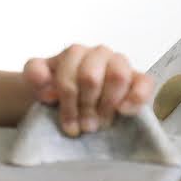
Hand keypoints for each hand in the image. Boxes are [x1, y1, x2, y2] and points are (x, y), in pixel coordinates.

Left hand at [24, 44, 154, 136]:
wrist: (73, 99)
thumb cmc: (57, 90)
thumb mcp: (38, 81)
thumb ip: (35, 73)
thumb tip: (47, 86)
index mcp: (75, 53)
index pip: (70, 74)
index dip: (68, 103)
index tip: (68, 125)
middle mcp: (99, 54)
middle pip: (91, 77)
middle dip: (86, 107)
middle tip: (85, 128)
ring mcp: (120, 64)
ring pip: (118, 76)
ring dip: (107, 105)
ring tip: (100, 124)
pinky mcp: (139, 79)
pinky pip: (145, 82)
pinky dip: (136, 97)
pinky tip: (124, 111)